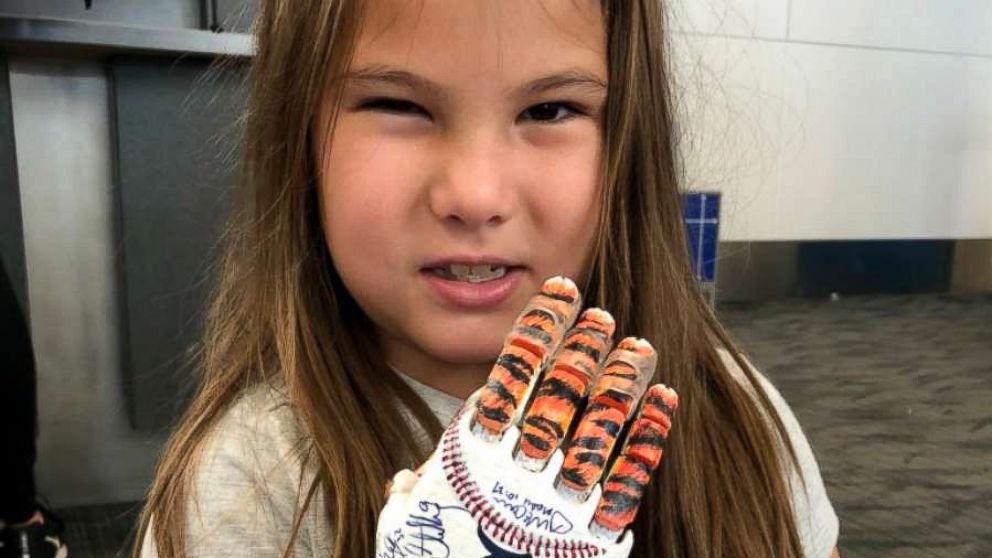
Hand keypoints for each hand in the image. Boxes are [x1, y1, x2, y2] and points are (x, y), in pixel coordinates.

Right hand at [376, 276, 677, 557]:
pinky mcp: (593, 537)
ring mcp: (560, 502)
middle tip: (603, 319)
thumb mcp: (408, 523)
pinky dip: (648, 437)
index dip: (539, 330)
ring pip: (597, 428)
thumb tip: (407, 479)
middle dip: (583, 351)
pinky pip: (627, 480)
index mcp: (471, 456)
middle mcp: (519, 471)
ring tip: (639, 349)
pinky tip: (663, 401)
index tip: (562, 295)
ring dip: (620, 384)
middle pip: (559, 395)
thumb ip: (413, 492)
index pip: (510, 376)